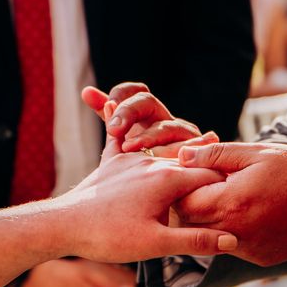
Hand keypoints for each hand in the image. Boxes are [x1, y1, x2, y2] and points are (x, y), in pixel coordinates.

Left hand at [57, 129, 238, 262]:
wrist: (62, 225)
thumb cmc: (108, 236)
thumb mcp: (154, 244)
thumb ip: (194, 240)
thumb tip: (231, 239)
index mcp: (167, 179)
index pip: (209, 176)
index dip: (226, 182)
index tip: (242, 187)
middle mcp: (151, 163)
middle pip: (190, 160)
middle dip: (210, 164)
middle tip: (231, 166)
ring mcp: (130, 160)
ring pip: (164, 150)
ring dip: (182, 152)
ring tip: (205, 140)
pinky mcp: (112, 164)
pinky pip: (121, 138)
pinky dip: (124, 125)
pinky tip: (113, 105)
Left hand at [82, 83, 215, 156]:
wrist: (173, 196)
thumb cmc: (145, 168)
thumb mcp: (124, 143)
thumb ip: (110, 118)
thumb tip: (86, 91)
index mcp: (147, 114)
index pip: (134, 92)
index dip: (120, 95)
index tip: (106, 106)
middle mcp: (165, 119)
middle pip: (147, 101)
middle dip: (129, 112)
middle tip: (112, 129)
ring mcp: (184, 134)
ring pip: (166, 127)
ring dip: (147, 136)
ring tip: (129, 149)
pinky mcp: (200, 152)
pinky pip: (188, 149)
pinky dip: (175, 152)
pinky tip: (161, 159)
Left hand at [175, 143, 286, 266]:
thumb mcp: (257, 153)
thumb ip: (216, 155)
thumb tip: (183, 156)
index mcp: (231, 203)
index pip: (184, 202)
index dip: (183, 188)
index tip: (195, 175)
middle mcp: (234, 232)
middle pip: (190, 223)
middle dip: (192, 204)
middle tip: (207, 185)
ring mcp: (246, 248)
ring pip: (207, 236)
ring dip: (209, 218)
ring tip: (228, 197)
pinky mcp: (257, 257)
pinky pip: (229, 245)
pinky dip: (228, 229)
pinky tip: (246, 212)